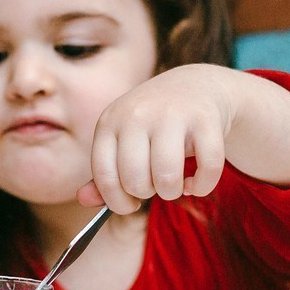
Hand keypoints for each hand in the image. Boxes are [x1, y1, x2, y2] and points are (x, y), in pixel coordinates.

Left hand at [77, 64, 231, 214]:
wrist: (195, 87)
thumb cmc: (152, 125)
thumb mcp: (123, 142)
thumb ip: (104, 174)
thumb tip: (83, 200)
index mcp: (109, 122)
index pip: (104, 176)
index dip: (117, 201)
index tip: (130, 203)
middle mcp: (137, 114)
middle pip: (136, 181)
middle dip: (148, 194)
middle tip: (155, 183)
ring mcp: (172, 114)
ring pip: (167, 178)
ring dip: (173, 192)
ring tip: (175, 183)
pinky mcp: (205, 119)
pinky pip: (206, 170)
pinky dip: (202, 186)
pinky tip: (196, 180)